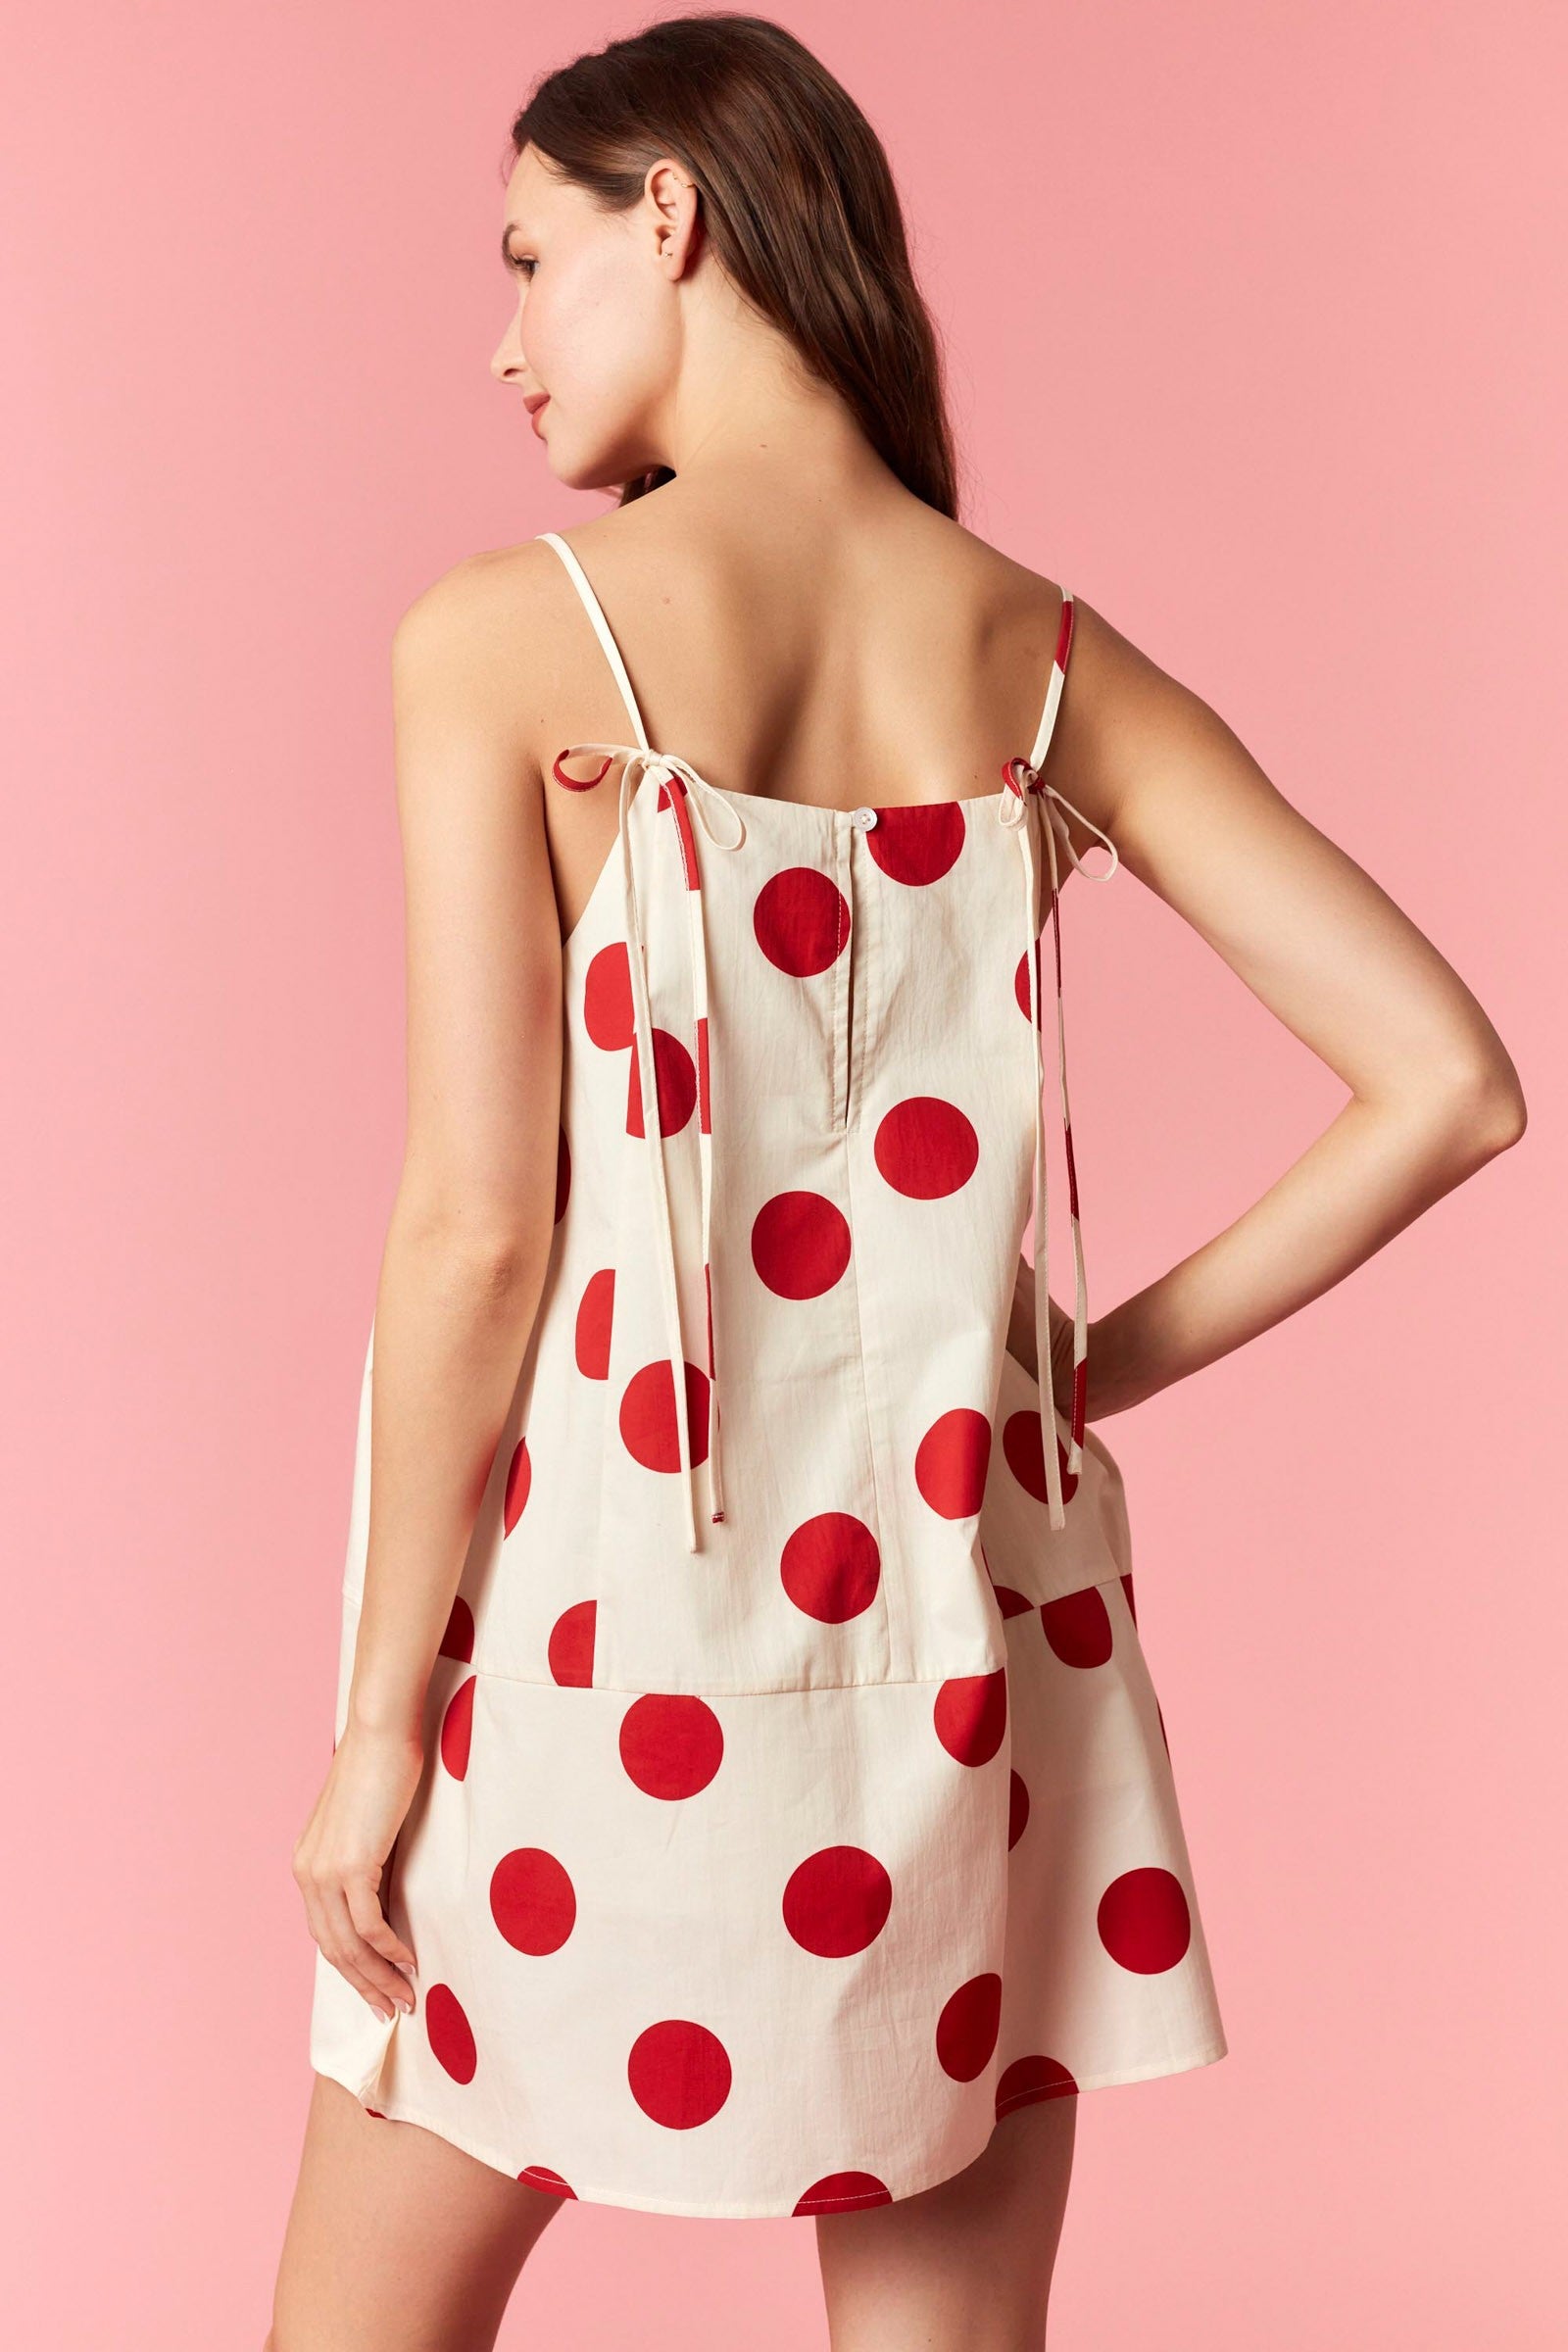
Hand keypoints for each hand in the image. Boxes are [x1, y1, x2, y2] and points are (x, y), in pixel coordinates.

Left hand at [292, 1720, 424, 2021]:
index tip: (377, 1991)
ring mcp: (325, 1871)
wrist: (380, 1732)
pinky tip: (410, 1962)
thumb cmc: (381, 1767)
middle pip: (334, 1949)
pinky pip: (369, 1925)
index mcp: (307, 1865)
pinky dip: (389, 1949)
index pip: (326, 1934)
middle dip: (365, 1985)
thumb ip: (366, 1858)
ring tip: (407, 1997)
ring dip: (379, 1977)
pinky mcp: (350, 1865)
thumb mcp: (366, 1823)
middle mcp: (308, 1874)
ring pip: (349, 1945)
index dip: (352, 1969)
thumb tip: (386, 1890)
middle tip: (393, 2010)